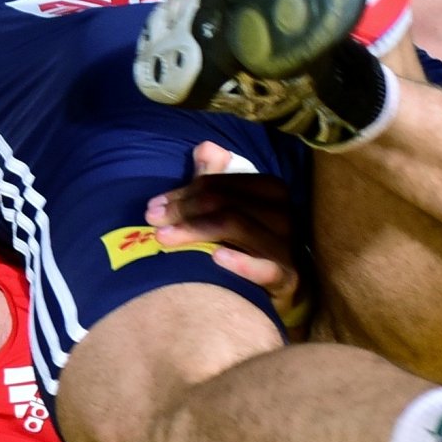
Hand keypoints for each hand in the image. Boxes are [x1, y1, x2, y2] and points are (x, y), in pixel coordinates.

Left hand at [146, 141, 310, 331]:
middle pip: (227, 204)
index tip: (154, 206)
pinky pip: (266, 269)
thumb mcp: (232, 209)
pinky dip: (242, 263)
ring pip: (238, 227)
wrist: (277, 293)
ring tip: (164, 239)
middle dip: (185, 210)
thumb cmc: (248, 247)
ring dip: (197, 232)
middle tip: (152, 221)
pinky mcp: (288, 279)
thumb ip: (217, 179)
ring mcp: (287, 247)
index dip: (185, 192)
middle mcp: (283, 215)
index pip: (222, 185)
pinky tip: (215, 258)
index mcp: (271, 191)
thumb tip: (203, 148)